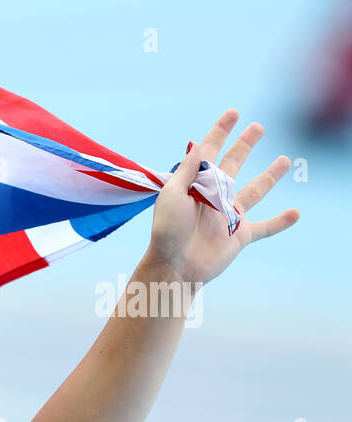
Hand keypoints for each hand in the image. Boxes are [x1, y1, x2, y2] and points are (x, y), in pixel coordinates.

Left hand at [144, 109, 299, 286]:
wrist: (174, 266)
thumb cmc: (167, 231)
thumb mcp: (172, 195)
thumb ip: (188, 170)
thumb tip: (199, 143)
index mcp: (196, 184)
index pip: (209, 151)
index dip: (221, 131)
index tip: (233, 113)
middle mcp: (215, 196)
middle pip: (234, 163)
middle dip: (245, 144)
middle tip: (258, 127)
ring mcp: (229, 216)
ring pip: (255, 190)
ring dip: (271, 176)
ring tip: (285, 159)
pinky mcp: (240, 236)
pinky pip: (266, 228)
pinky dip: (281, 222)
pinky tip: (296, 213)